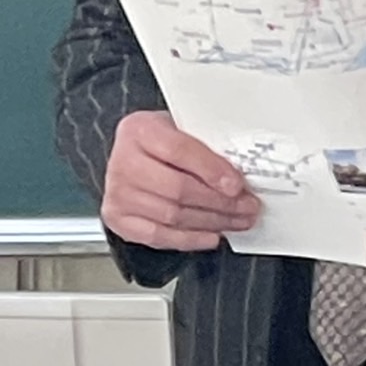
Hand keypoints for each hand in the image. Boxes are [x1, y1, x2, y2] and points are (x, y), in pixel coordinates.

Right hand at [101, 111, 259, 250]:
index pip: (179, 151)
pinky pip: (159, 237)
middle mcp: (123, 163)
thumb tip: (237, 171)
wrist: (127, 154)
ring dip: (211, 222)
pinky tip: (211, 235)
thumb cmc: (156, 140)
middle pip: (178, 189)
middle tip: (246, 206)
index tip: (237, 184)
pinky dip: (190, 239)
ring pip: (173, 216)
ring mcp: (118, 194)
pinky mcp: (119, 220)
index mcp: (139, 130)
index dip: (211, 170)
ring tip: (236, 221)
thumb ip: (202, 144)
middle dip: (219, 202)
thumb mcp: (177, 126)